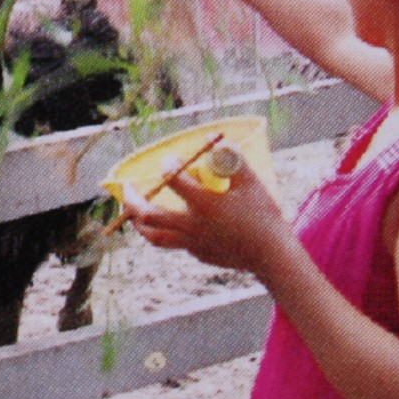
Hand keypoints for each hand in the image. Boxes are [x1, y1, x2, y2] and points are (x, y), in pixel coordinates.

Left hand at [121, 159, 292, 273]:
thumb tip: (220, 141)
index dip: (167, 166)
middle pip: (148, 214)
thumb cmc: (264, 216)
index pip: (173, 180)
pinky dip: (166, 232)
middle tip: (127, 188)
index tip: (169, 160)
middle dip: (132, 200)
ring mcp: (193, 243)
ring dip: (139, 223)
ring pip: (154, 236)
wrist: (272, 256)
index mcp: (204, 204)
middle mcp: (192, 226)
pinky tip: (169, 224)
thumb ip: (233, 160)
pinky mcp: (198, 254)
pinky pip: (174, 243)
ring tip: (133, 212)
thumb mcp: (251, 182)